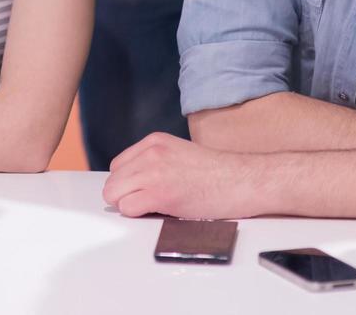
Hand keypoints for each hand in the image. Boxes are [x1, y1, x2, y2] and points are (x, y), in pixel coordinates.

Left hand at [102, 132, 261, 219]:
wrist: (242, 180)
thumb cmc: (219, 173)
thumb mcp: (179, 154)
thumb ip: (155, 161)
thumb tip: (135, 181)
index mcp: (154, 141)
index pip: (118, 165)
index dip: (128, 182)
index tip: (142, 191)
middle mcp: (150, 153)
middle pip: (112, 181)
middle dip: (125, 195)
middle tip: (146, 203)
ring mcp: (153, 172)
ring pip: (114, 194)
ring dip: (130, 204)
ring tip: (154, 206)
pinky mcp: (159, 193)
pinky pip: (127, 207)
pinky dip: (138, 214)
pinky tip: (158, 211)